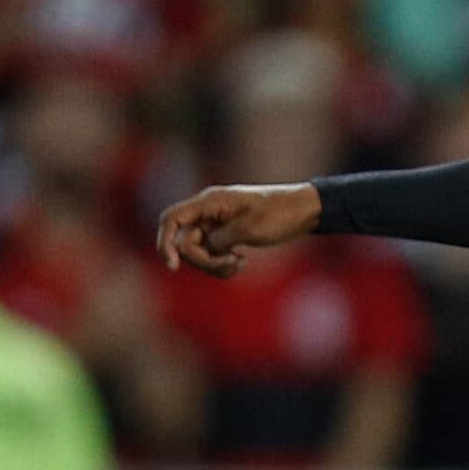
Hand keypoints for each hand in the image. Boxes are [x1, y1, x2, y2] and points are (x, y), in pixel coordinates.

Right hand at [154, 183, 322, 277]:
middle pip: (185, 243)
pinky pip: (213, 255)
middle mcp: (208, 212)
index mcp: (209, 202)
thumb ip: (219, 240)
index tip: (173, 267)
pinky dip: (223, 264)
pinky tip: (243, 262)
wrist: (303, 211)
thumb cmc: (279, 214)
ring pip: (200, 253)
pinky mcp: (226, 235)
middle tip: (233, 263)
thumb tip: (202, 250)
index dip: (165, 242)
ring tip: (241, 263)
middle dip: (205, 260)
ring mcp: (216, 224)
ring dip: (216, 265)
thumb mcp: (249, 229)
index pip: (172, 219)